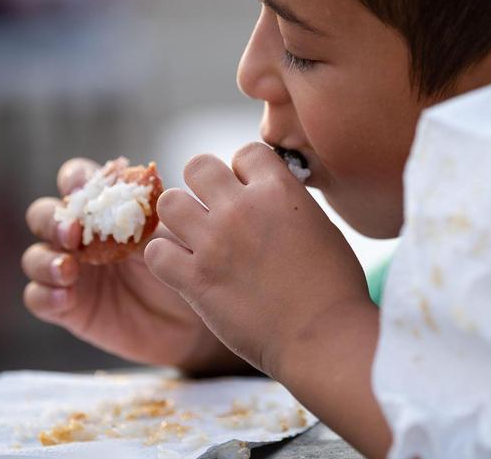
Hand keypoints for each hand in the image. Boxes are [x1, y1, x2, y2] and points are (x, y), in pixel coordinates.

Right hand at [22, 158, 234, 371]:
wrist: (194, 319)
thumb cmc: (188, 266)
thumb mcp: (172, 239)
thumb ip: (148, 219)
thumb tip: (140, 195)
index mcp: (106, 207)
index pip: (77, 181)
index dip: (76, 180)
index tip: (85, 188)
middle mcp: (82, 235)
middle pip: (44, 215)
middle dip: (53, 220)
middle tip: (73, 233)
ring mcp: (70, 270)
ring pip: (35, 256)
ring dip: (44, 260)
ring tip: (67, 270)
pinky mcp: (67, 306)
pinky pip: (38, 298)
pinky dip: (46, 295)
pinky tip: (66, 298)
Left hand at [144, 144, 370, 378]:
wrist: (322, 337)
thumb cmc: (334, 286)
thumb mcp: (322, 226)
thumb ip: (289, 203)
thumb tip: (269, 195)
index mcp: (280, 191)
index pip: (246, 152)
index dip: (246, 171)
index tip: (251, 192)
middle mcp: (242, 209)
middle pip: (197, 166)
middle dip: (205, 184)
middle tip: (216, 210)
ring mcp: (214, 243)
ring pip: (169, 202)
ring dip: (181, 217)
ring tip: (196, 237)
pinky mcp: (195, 280)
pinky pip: (156, 252)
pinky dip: (166, 259)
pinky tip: (184, 268)